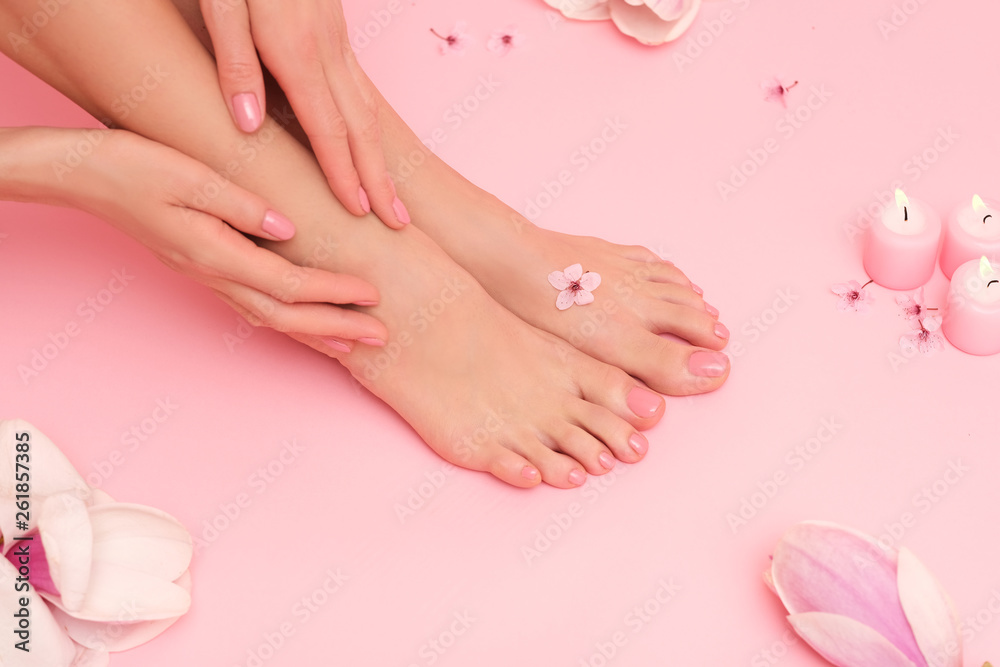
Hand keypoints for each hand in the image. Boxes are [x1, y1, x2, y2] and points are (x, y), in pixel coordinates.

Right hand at [6, 127, 385, 350]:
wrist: (83, 177)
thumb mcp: (189, 176)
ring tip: (355, 343)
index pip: (290, 283)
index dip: (335, 292)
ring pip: (270, 317)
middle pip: (286, 314)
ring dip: (314, 332)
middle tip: (382, 336)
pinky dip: (287, 319)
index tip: (374, 295)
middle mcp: (215, 274)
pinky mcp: (205, 268)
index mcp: (215, 253)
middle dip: (336, 327)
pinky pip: (255, 305)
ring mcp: (208, 276)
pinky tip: (305, 322)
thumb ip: (242, 205)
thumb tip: (290, 229)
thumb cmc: (133, 167)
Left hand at [203, 0, 409, 227]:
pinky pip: (362, 90)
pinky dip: (372, 128)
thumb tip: (248, 126)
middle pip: (362, 127)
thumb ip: (235, 65)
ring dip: (382, 157)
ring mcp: (338, 41)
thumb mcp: (220, 6)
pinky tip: (372, 145)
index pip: (328, 128)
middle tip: (398, 222)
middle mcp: (327, 51)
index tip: (360, 212)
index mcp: (296, 51)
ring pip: (369, 109)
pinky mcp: (336, 32)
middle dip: (380, 178)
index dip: (344, 174)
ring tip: (393, 195)